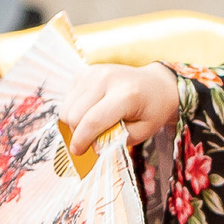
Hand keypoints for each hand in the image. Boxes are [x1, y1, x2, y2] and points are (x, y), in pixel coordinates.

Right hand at [56, 63, 181, 153]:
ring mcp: (93, 72)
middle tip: (94, 138)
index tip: (78, 152)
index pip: (94, 120)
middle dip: (79, 133)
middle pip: (75, 115)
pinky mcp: (84, 72)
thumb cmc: (151, 110)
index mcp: (126, 94)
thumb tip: (93, 146)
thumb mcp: (143, 131)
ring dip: (75, 122)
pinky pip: (67, 99)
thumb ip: (117, 140)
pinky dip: (75, 110)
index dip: (82, 140)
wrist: (156, 84)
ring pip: (67, 108)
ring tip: (95, 124)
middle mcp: (106, 78)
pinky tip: (92, 110)